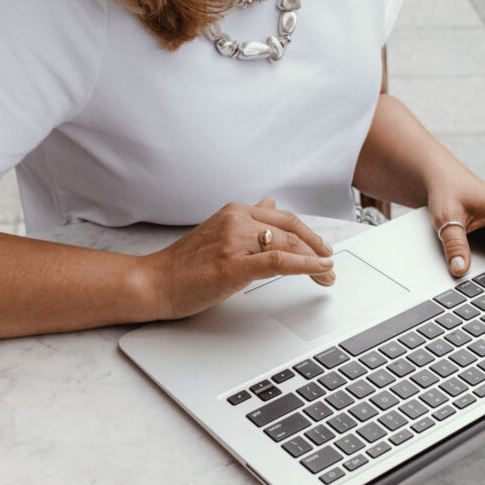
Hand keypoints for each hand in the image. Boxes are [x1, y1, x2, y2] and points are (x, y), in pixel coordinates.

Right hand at [143, 198, 334, 319]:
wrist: (154, 282)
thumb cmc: (183, 264)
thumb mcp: (218, 230)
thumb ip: (246, 218)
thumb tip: (270, 202)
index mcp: (234, 211)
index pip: (283, 218)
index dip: (309, 234)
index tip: (322, 249)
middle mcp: (236, 220)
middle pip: (290, 231)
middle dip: (316, 250)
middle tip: (330, 266)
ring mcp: (234, 242)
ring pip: (288, 245)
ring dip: (315, 262)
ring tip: (327, 276)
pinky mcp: (233, 265)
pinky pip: (278, 262)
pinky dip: (304, 265)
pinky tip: (318, 270)